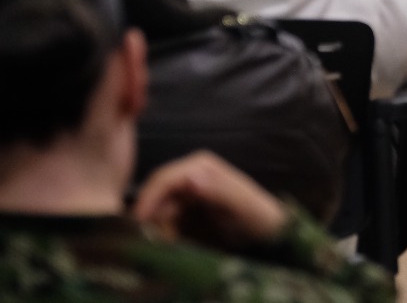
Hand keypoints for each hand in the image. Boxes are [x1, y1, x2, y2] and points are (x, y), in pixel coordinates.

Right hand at [133, 151, 290, 251]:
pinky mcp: (182, 210)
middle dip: (152, 217)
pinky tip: (176, 241)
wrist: (266, 233)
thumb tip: (191, 177)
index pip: (164, 179)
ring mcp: (184, 193)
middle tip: (160, 239)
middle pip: (154, 194)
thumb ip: (219, 190)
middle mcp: (188, 174)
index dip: (148, 199)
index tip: (140, 223)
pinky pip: (162, 221)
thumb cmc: (258, 216)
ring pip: (155, 209)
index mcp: (199, 166)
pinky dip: (164, 232)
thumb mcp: (243, 204)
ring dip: (158, 227)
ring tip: (173, 241)